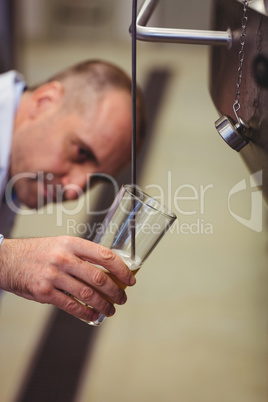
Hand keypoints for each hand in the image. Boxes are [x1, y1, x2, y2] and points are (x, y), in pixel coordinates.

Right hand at [0, 236, 135, 322]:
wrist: (8, 260)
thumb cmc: (38, 252)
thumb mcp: (61, 244)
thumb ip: (81, 254)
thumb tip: (107, 268)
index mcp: (71, 243)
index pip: (104, 255)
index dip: (121, 269)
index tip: (130, 279)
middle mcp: (64, 257)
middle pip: (98, 278)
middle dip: (115, 291)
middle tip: (122, 298)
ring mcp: (53, 275)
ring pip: (87, 294)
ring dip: (103, 305)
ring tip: (110, 310)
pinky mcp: (44, 292)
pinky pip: (70, 305)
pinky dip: (85, 313)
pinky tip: (92, 315)